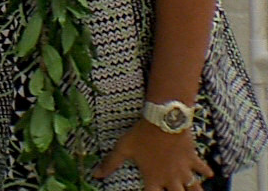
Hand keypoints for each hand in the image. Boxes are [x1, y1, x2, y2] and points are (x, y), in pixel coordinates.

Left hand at [93, 121, 212, 190]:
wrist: (164, 121)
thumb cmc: (141, 135)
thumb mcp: (123, 148)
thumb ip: (110, 163)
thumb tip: (95, 175)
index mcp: (153, 178)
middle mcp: (170, 178)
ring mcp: (183, 170)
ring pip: (194, 188)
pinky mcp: (193, 158)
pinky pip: (203, 168)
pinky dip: (206, 172)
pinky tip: (208, 176)